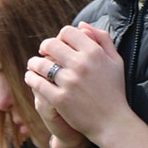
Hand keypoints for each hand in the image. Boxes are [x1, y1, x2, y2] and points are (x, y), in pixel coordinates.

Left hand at [24, 22, 135, 147]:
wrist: (113, 122)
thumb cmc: (115, 91)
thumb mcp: (116, 61)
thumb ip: (103, 39)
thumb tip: (82, 25)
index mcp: (94, 52)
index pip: (68, 32)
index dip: (60, 36)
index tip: (57, 44)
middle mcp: (81, 64)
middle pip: (51, 44)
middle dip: (44, 47)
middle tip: (42, 53)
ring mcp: (69, 82)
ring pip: (41, 63)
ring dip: (34, 63)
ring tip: (33, 66)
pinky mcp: (60, 98)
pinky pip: (37, 82)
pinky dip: (31, 78)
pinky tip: (31, 78)